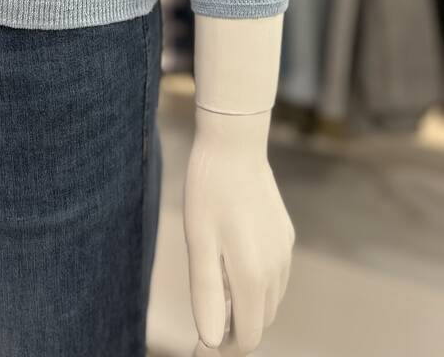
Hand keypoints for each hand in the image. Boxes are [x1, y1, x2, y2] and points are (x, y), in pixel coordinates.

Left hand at [183, 105, 294, 352]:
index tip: (198, 339)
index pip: (247, 337)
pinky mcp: (285, 236)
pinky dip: (256, 282)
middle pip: (259, 322)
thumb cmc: (208, 193)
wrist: (234, 145)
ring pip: (269, 300)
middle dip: (233, 325)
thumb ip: (208, 295)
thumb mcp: (199, 244)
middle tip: (204, 303)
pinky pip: (274, 276)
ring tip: (215, 276)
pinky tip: (232, 257)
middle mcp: (277, 270)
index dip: (222, 345)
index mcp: (255, 277)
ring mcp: (284, 252)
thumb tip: (210, 341)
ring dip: (246, 304)